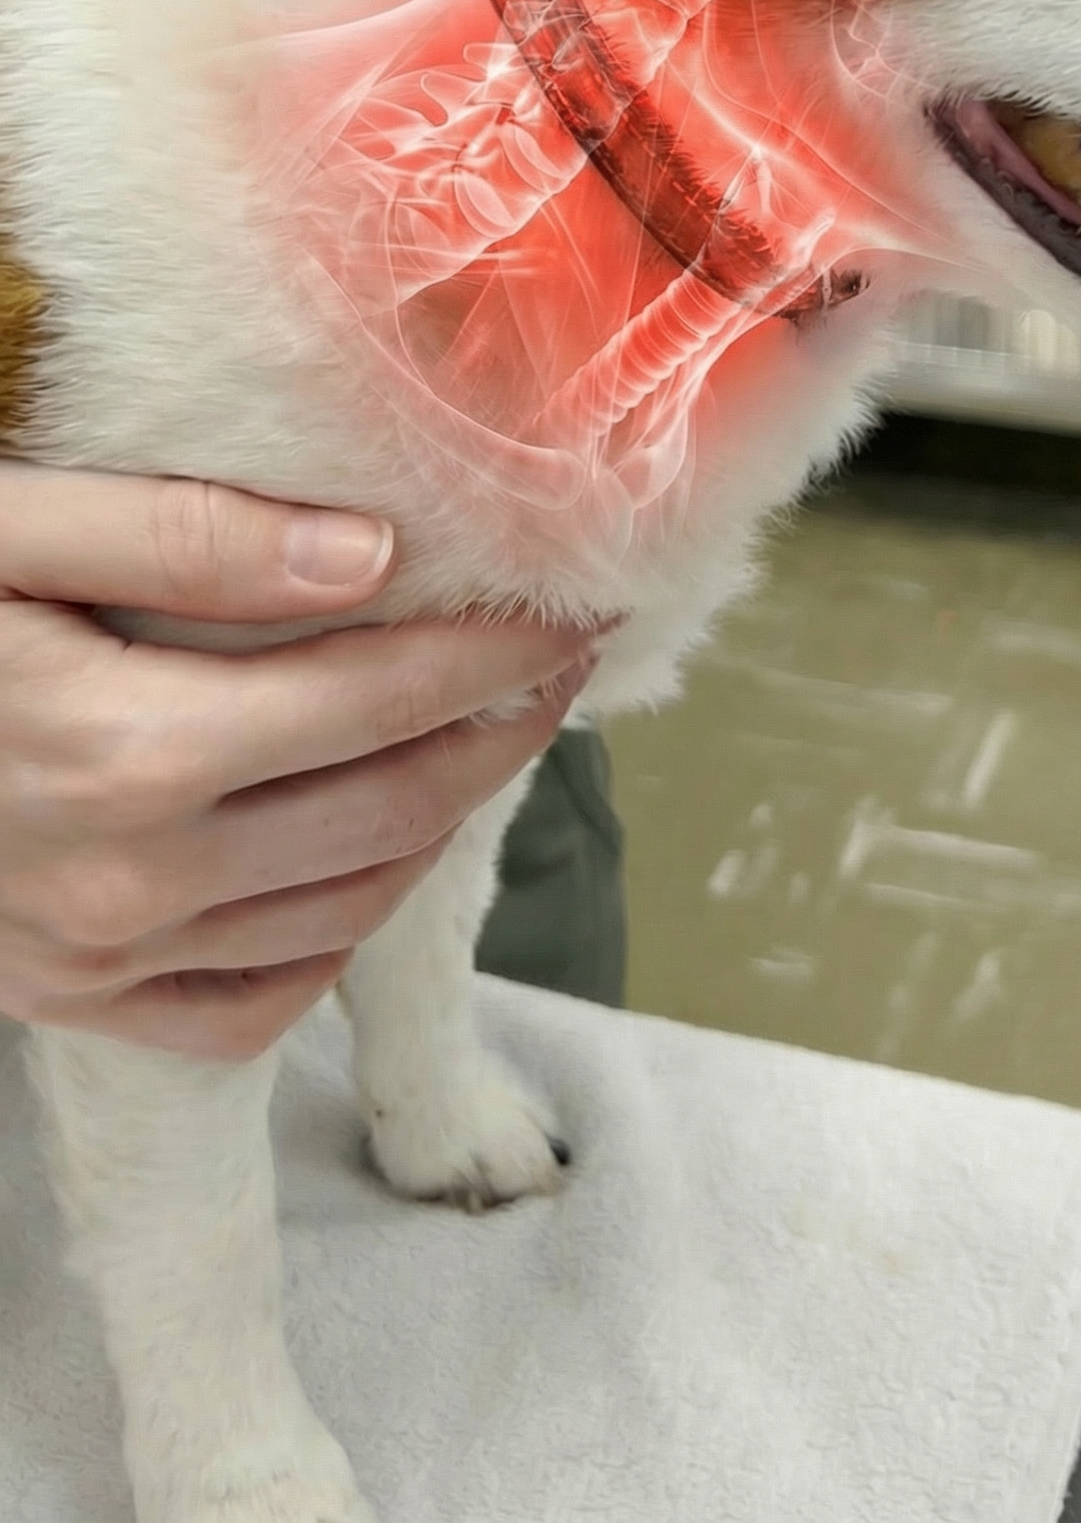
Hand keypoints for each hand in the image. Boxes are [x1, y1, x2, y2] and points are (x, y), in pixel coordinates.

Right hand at [0, 463, 593, 1060]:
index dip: (494, 651)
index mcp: (129, 748)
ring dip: (438, 822)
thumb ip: (188, 539)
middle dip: (496, 732)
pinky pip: (252, 1002)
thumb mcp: (9, 532)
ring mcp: (101, 959)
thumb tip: (370, 555)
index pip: (381, 695)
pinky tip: (361, 857)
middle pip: (391, 808)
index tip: (570, 608)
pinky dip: (334, 934)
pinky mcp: (73, 1004)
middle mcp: (133, 877)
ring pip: (344, 906)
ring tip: (483, 741)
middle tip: (560, 669)